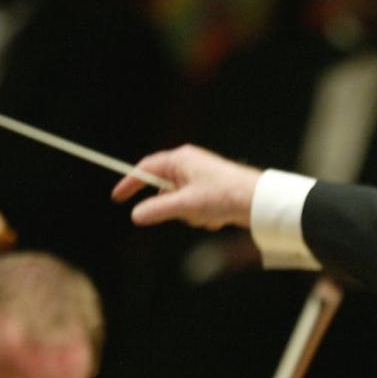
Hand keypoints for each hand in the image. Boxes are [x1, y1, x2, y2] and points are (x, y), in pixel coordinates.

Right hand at [111, 144, 260, 230]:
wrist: (258, 202)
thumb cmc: (224, 196)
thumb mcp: (185, 205)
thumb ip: (158, 210)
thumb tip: (136, 215)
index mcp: (180, 159)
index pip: (146, 168)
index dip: (130, 182)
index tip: (118, 198)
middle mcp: (189, 164)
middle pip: (164, 190)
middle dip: (173, 208)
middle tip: (186, 213)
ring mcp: (201, 178)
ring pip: (180, 203)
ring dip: (190, 215)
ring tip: (208, 214)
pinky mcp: (211, 191)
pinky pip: (195, 208)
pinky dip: (202, 216)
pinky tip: (218, 217)